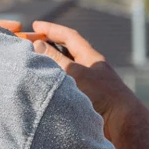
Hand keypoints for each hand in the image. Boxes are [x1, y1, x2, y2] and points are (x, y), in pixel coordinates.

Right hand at [30, 21, 148, 146]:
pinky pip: (65, 85)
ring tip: (31, 63)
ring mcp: (88, 84)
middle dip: (47, 46)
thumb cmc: (102, 95)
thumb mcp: (76, 73)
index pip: (69, 37)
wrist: (121, 123)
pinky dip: (53, 81)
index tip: (35, 25)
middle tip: (27, 45)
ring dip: (48, 65)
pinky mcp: (85, 100)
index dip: (52, 29)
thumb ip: (56, 59)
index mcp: (90, 57)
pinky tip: (42, 85)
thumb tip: (37, 44)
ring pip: (64, 69)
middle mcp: (89, 68)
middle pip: (65, 52)